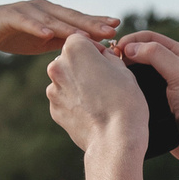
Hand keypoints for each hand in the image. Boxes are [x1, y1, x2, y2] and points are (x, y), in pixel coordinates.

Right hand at [0, 0, 117, 55]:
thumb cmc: (12, 34)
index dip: (97, 21)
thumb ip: (61, 41)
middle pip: (70, 16)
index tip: (117, 26)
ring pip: (52, 18)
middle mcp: (43, 7)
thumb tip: (86, 51)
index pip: (78, 18)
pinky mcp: (10, 16)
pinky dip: (38, 27)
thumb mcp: (41, 40)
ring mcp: (27, 10)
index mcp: (52, 13)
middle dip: (91, 23)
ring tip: (87, 34)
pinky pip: (26, 21)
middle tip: (111, 29)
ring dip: (70, 26)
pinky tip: (49, 34)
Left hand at [46, 33, 147, 157]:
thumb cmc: (124, 101)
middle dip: (84, 65)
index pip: (81, 39)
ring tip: (100, 99)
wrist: (114, 139)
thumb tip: (102, 55)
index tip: (108, 62)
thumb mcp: (124, 70)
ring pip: (66, 79)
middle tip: (105, 81)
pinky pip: (65, 99)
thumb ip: (108, 57)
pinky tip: (92, 111)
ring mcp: (54, 90)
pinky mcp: (55, 110)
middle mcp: (58, 66)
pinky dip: (76, 102)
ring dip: (79, 84)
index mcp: (75, 49)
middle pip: (70, 58)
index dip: (96, 49)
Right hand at [114, 30, 178, 160]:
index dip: (133, 40)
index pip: (151, 39)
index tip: (116, 47)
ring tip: (111, 76)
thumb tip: (129, 47)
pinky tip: (118, 92)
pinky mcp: (156, 107)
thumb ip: (157, 55)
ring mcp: (163, 89)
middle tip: (109, 62)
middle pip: (142, 55)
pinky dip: (127, 91)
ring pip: (137, 75)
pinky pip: (138, 95)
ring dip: (125, 73)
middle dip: (125, 55)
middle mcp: (172, 70)